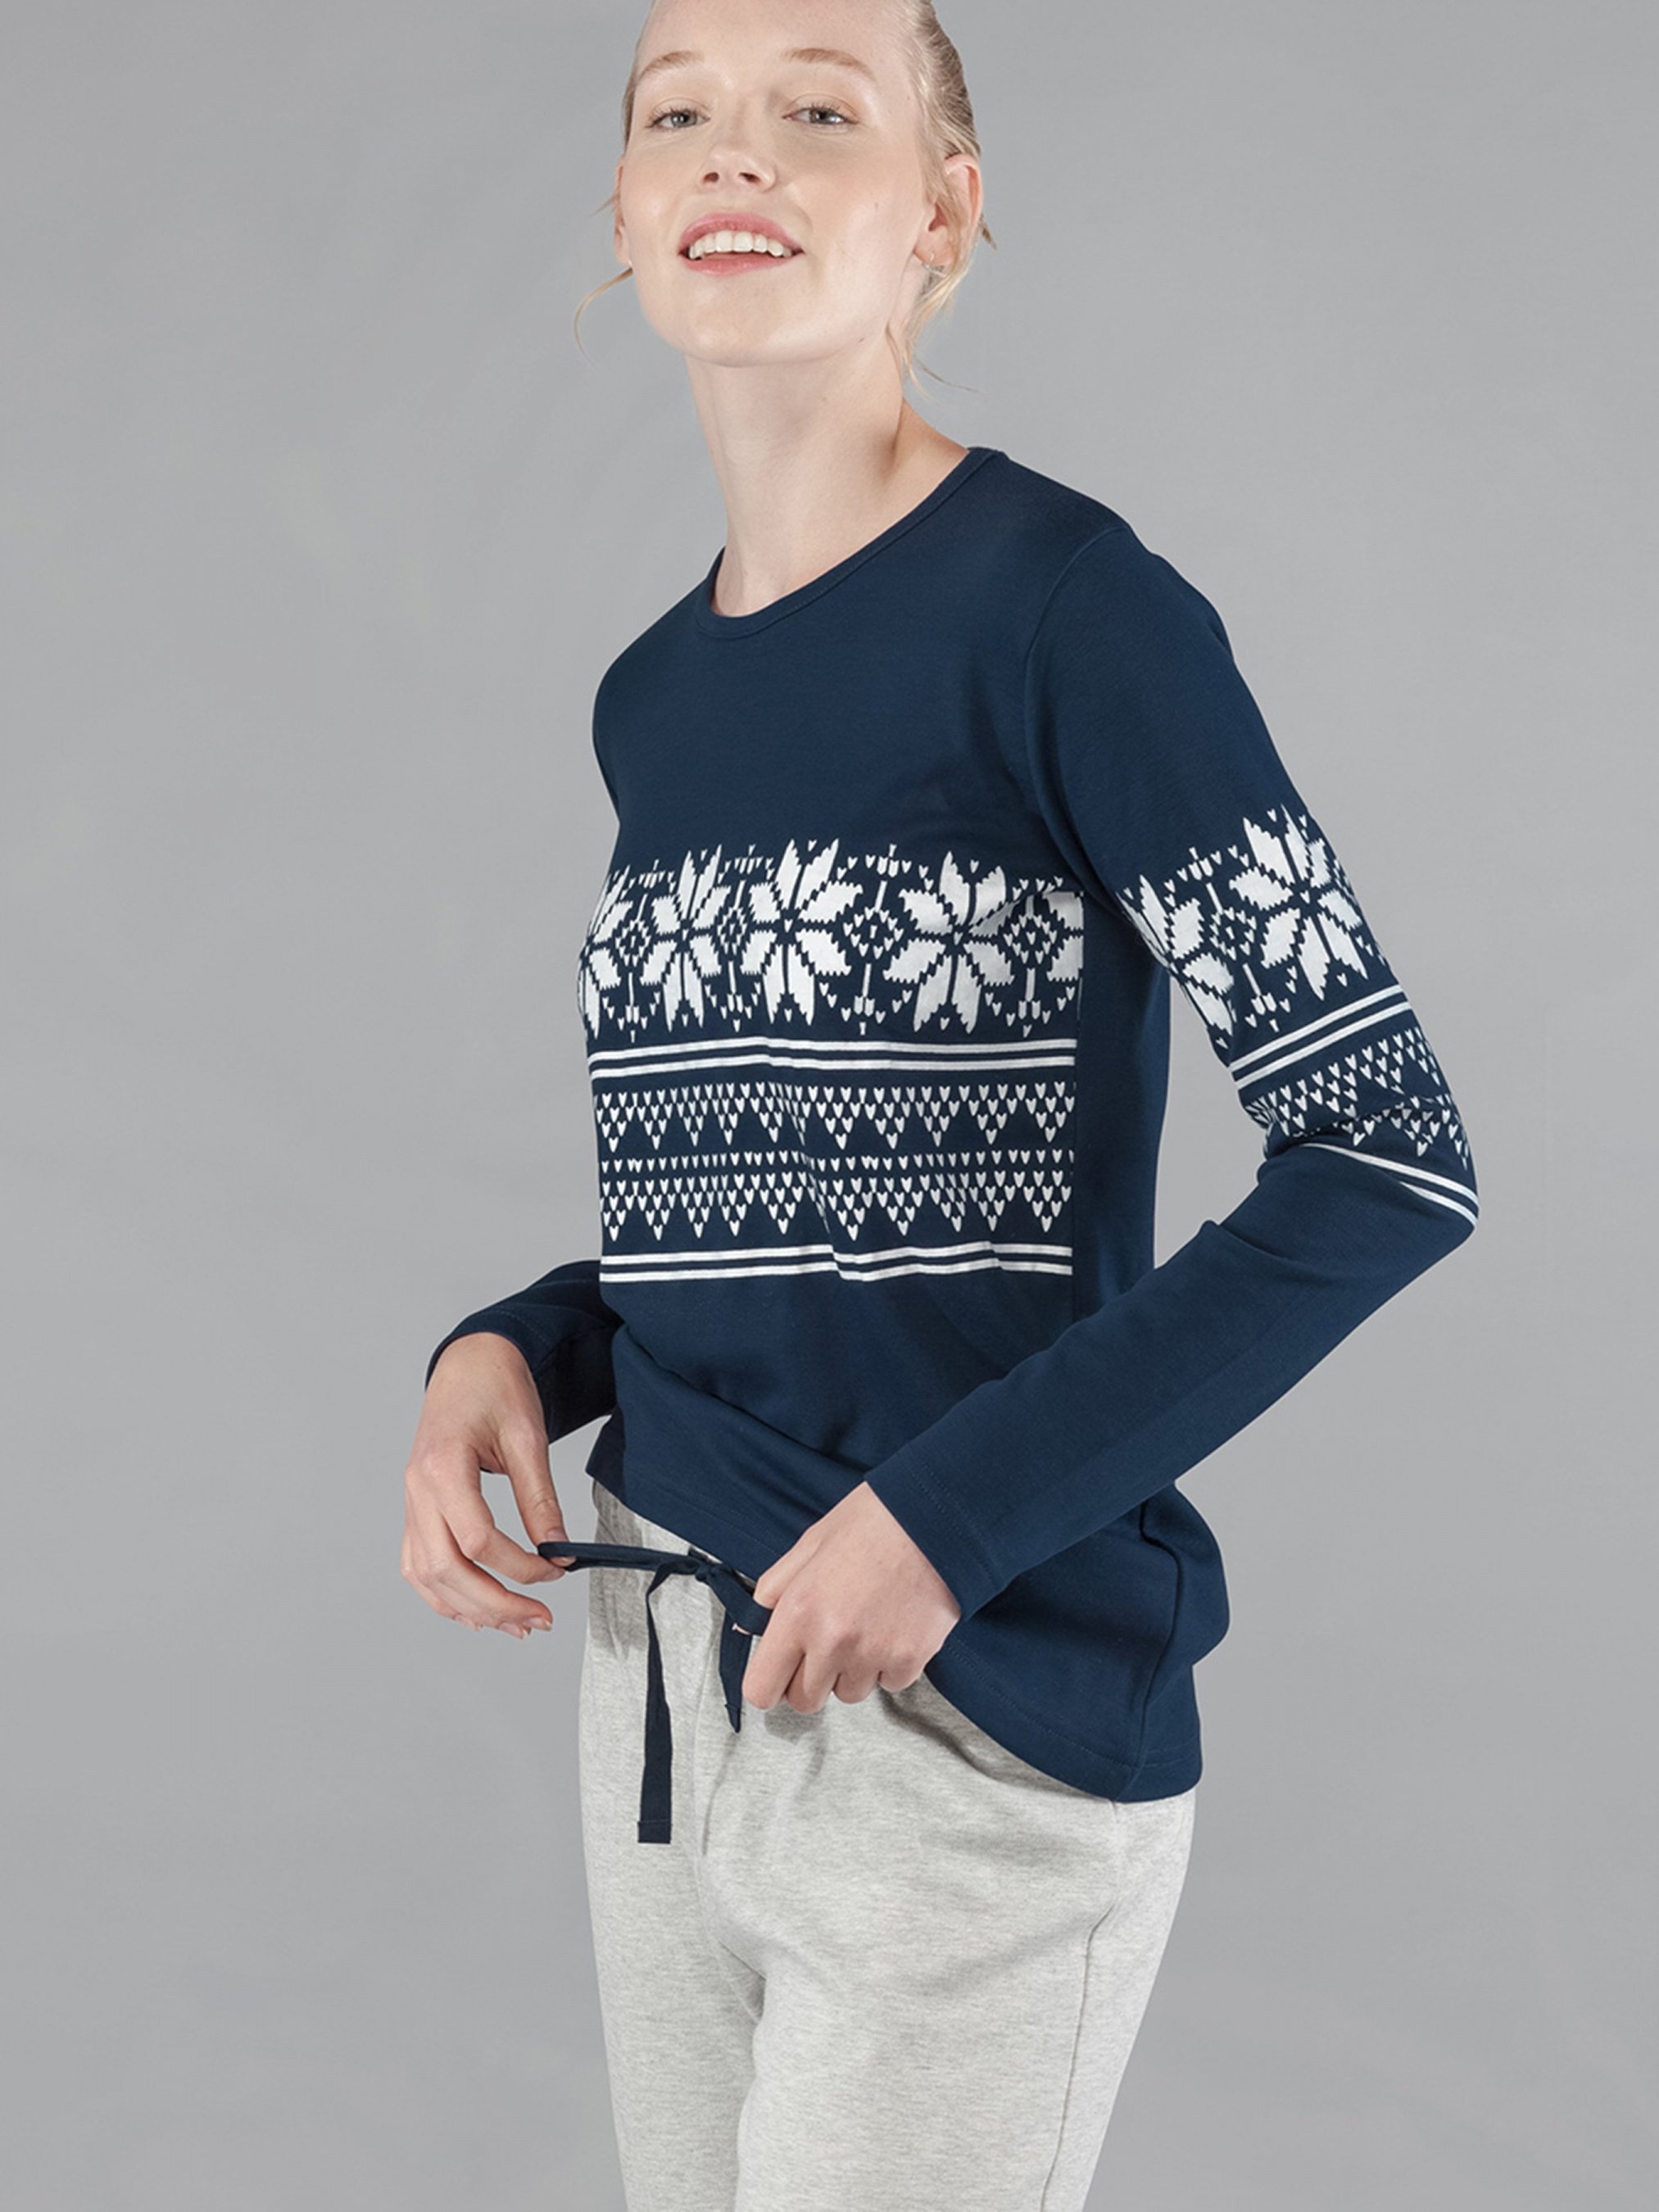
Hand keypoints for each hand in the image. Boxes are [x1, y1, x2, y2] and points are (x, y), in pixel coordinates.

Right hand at [401, 1333, 578, 1638]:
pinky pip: (419, 1565)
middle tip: (539, 1620)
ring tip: (514, 1625)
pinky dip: (444, 1595)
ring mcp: (410, 1502)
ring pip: (426, 1576)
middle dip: (495, 1604)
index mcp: (442, 1466)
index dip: (520, 1567)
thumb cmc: (495, 1387)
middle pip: (446, 1570)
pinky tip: (476, 1611)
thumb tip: (559, 1549)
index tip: (558, 1570)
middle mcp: (416, 1490)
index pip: (477, 1540)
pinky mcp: (415, 1509)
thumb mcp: (528, 1436)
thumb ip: (540, 1497)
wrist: (469, 1361)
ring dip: (469, 1608)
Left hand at [741, 1482, 961, 1713]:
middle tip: (827, 1645)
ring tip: (867, 1625)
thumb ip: (774, 1590)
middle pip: (806, 1701)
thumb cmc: (873, 1522)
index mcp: (799, 1611)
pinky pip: (889, 1684)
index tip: (781, 1672)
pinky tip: (894, 1627)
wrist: (935, 1518)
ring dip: (852, 1671)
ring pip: (849, 1694)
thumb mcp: (809, 1545)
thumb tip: (749, 1624)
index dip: (770, 1683)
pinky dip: (890, 1665)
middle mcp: (832, 1641)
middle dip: (811, 1679)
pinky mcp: (910, 1660)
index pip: (762, 1689)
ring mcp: (872, 1654)